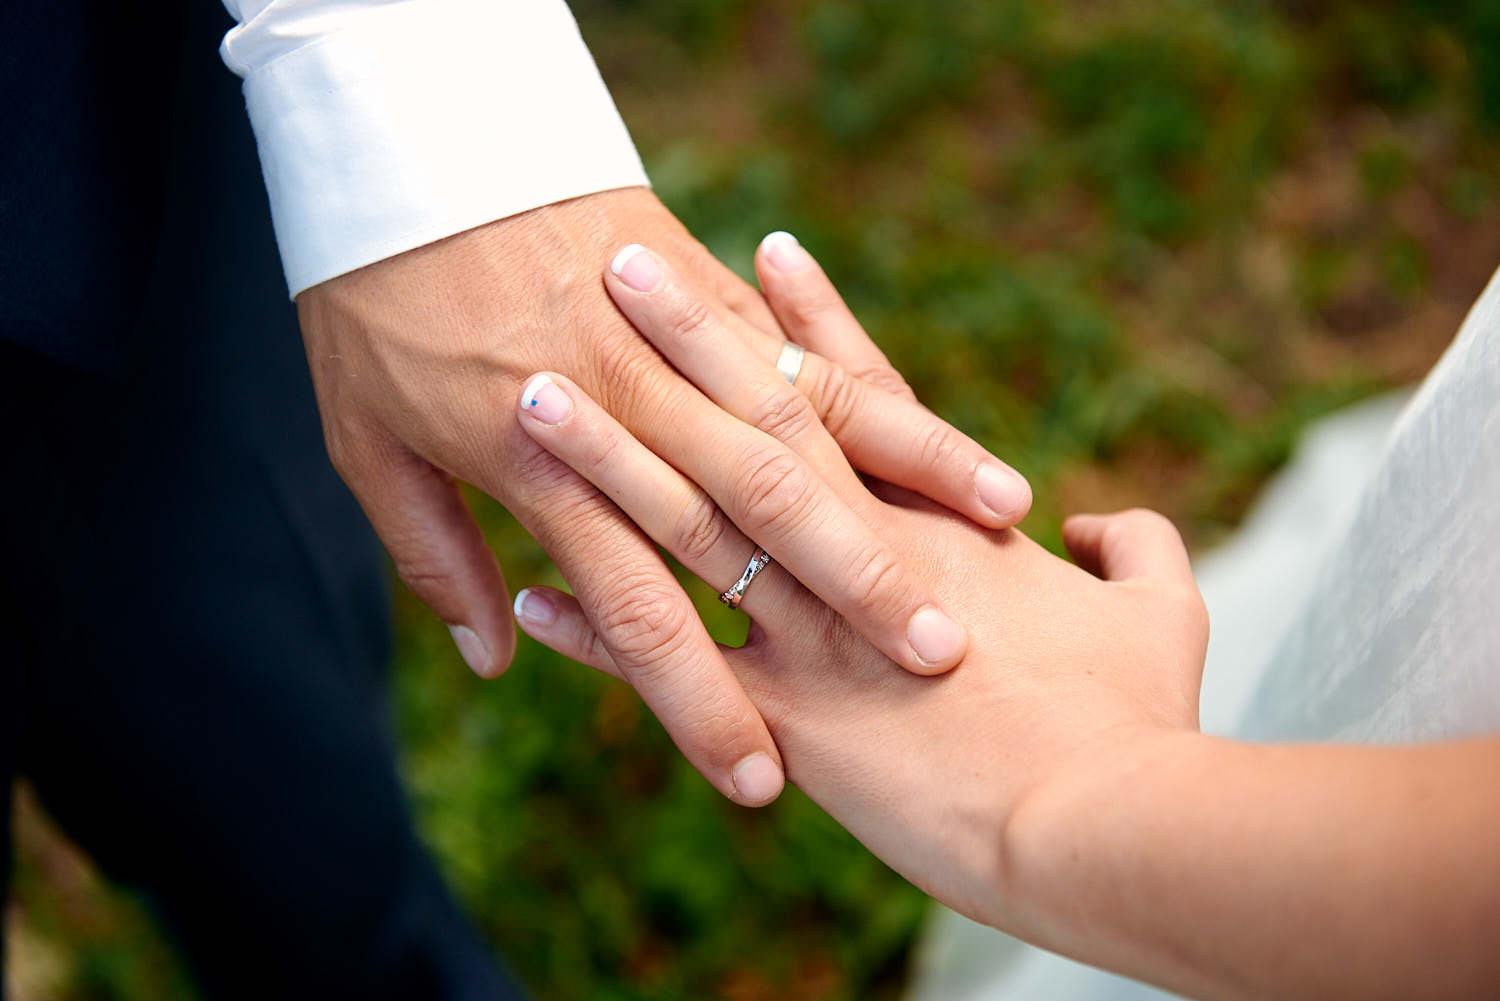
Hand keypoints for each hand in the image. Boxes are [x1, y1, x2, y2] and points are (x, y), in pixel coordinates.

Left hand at [295, 189, 1030, 805]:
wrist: (400, 137)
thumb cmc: (370, 304)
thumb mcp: (369, 442)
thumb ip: (439, 551)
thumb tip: (498, 650)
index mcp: (547, 471)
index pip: (644, 615)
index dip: (703, 707)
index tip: (763, 783)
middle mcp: (636, 413)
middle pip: (765, 519)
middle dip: (863, 593)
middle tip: (948, 660)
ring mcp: (680, 348)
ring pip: (816, 422)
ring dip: (912, 469)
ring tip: (1005, 516)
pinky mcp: (710, 291)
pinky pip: (801, 346)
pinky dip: (876, 385)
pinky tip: (915, 387)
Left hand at [507, 235, 1203, 917]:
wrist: (1105, 823)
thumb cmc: (1142, 719)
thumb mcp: (1162, 616)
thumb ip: (1139, 551)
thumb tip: (1108, 525)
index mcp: (945, 522)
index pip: (865, 399)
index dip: (815, 323)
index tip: (765, 249)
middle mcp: (862, 553)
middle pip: (755, 424)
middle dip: (686, 339)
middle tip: (620, 265)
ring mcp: (814, 630)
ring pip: (688, 522)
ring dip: (607, 458)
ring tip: (535, 395)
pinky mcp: (787, 716)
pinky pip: (668, 666)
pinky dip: (596, 633)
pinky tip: (530, 597)